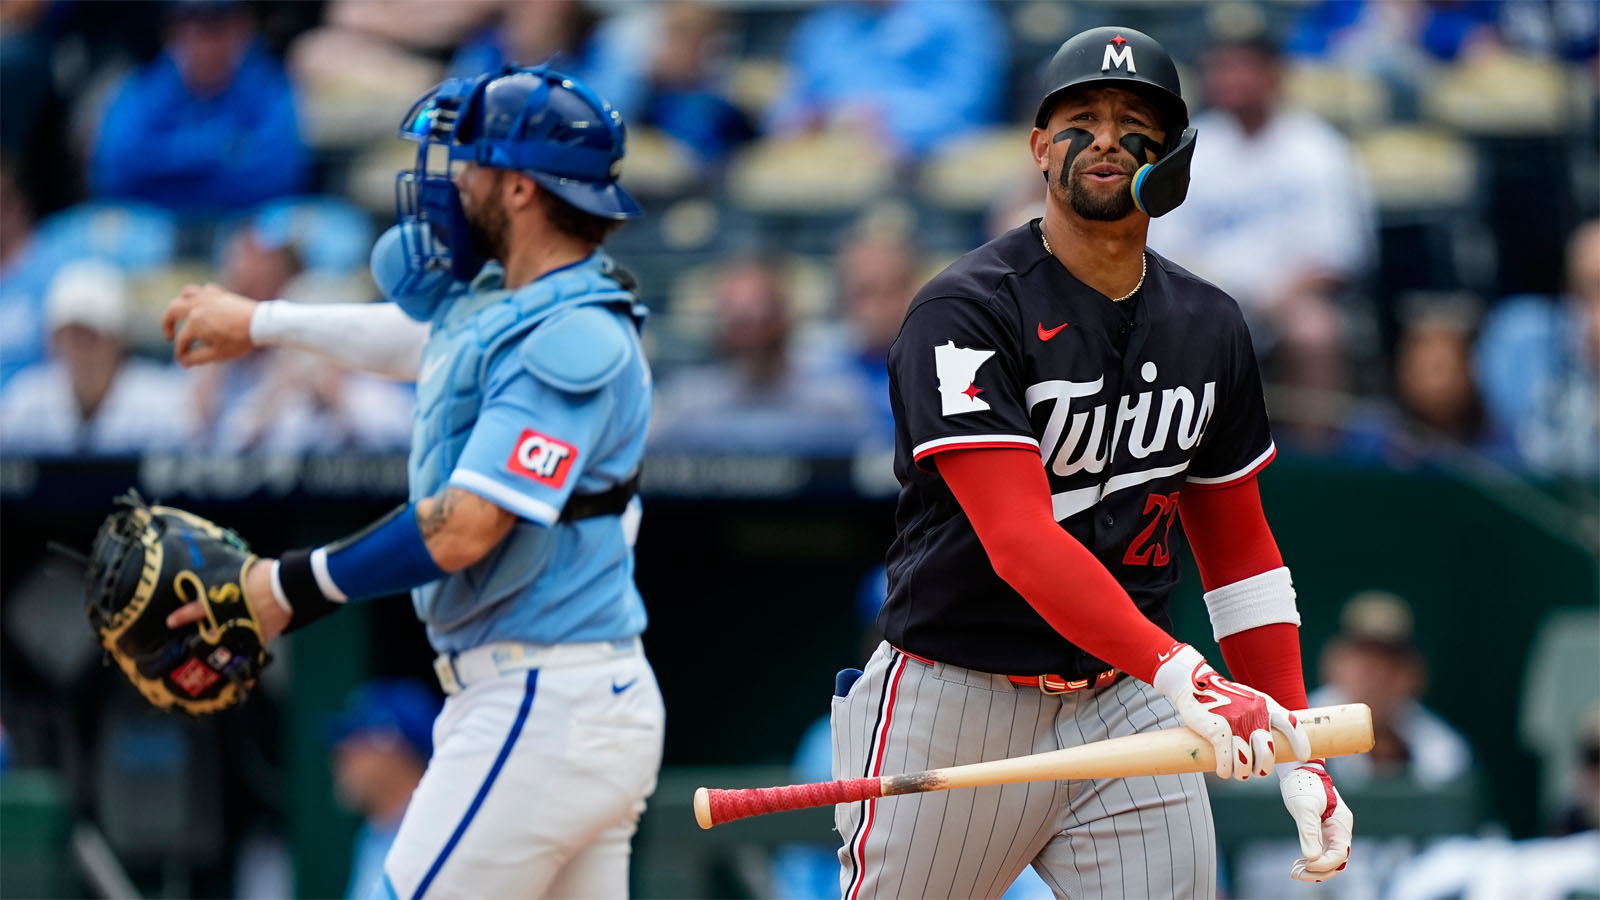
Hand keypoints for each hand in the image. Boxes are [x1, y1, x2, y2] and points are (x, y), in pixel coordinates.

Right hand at [163, 283, 258, 365]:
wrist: (261, 324)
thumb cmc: (240, 340)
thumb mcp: (218, 354)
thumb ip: (197, 358)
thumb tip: (183, 361)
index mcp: (194, 323)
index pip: (182, 340)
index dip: (181, 353)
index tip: (183, 361)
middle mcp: (196, 307)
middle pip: (172, 311)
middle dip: (167, 324)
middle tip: (169, 336)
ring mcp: (207, 297)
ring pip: (185, 294)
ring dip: (180, 303)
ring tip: (181, 314)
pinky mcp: (219, 293)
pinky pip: (204, 289)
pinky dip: (200, 295)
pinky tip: (203, 304)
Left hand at [167, 558, 289, 642]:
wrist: (288, 587)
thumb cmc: (267, 575)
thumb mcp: (245, 571)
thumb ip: (234, 578)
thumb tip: (233, 577)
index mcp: (222, 601)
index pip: (196, 610)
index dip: (182, 616)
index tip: (171, 621)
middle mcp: (229, 618)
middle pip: (214, 629)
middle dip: (211, 630)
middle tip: (210, 630)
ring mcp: (244, 628)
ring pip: (231, 637)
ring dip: (231, 634)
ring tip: (234, 631)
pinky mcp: (262, 634)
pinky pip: (256, 640)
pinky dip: (257, 637)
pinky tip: (259, 636)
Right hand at [1152, 644, 1310, 779]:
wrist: (1193, 683)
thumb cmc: (1223, 697)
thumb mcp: (1249, 700)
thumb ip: (1263, 718)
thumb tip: (1272, 746)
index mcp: (1265, 705)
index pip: (1290, 724)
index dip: (1300, 743)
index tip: (1302, 757)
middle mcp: (1254, 714)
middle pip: (1267, 754)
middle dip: (1262, 768)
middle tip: (1256, 770)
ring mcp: (1236, 722)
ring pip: (1245, 763)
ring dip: (1241, 773)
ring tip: (1237, 772)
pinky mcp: (1216, 729)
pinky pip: (1226, 762)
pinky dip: (1225, 770)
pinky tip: (1223, 770)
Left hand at [1279, 761, 1352, 881]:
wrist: (1299, 769)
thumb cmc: (1303, 783)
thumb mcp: (1304, 806)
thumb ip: (1309, 831)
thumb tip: (1311, 857)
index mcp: (1341, 823)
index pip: (1340, 853)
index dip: (1325, 863)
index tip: (1307, 865)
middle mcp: (1339, 830)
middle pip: (1336, 861)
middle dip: (1319, 871)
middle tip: (1296, 874)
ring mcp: (1331, 832)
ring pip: (1328, 859)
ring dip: (1313, 869)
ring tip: (1294, 871)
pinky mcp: (1321, 832)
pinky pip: (1320, 853)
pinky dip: (1310, 861)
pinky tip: (1297, 864)